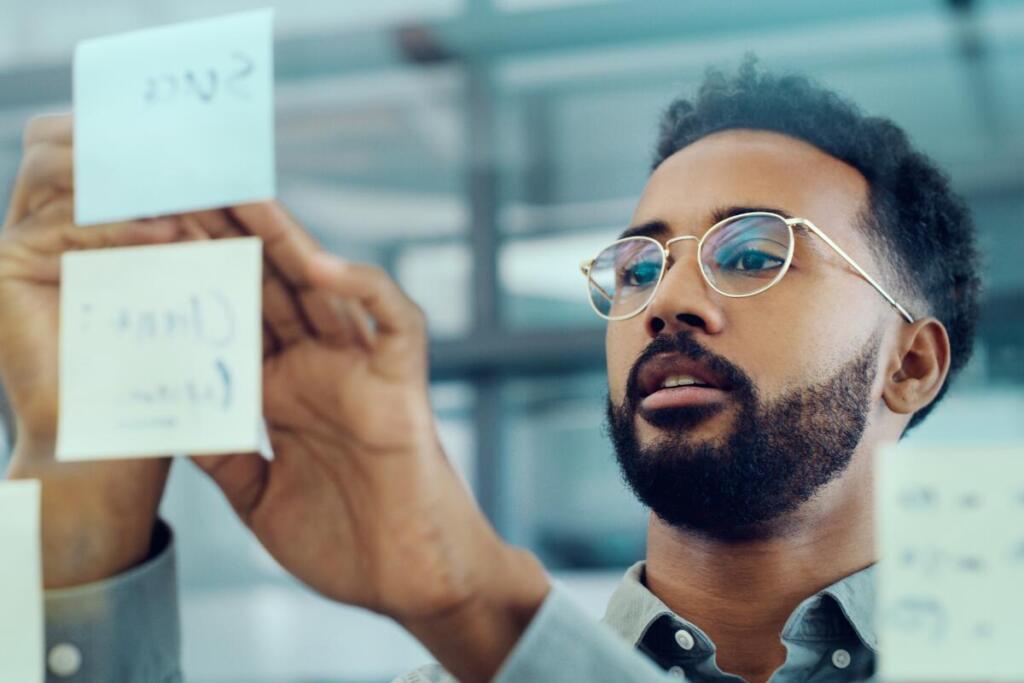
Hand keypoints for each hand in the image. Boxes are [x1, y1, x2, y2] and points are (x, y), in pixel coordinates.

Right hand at [0, 114, 183, 586]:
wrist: (109, 446)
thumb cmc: (157, 370)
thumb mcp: (178, 285)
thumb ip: (183, 228)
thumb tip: (226, 174)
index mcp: (78, 220)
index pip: (99, 147)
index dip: (145, 136)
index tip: (207, 139)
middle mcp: (38, 223)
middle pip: (71, 143)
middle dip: (136, 146)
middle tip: (198, 154)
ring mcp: (15, 243)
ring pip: (61, 171)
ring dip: (132, 180)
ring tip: (192, 197)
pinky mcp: (3, 270)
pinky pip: (64, 226)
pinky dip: (120, 226)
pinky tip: (168, 237)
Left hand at [191, 203, 549, 681]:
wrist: (410, 582)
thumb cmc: (346, 543)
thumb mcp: (256, 497)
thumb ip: (220, 451)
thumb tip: (166, 411)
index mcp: (282, 394)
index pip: (234, 320)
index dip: (197, 280)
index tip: (150, 239)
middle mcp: (318, 371)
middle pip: (270, 290)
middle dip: (230, 241)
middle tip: (185, 190)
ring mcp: (360, 372)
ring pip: (325, 290)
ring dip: (287, 243)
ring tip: (242, 198)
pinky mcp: (403, 384)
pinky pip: (393, 322)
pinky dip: (364, 290)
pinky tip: (322, 265)